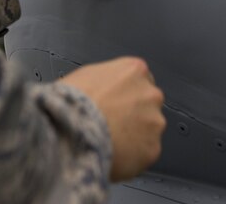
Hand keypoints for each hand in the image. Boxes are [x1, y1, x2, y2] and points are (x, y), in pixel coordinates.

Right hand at [60, 57, 165, 181]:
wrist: (71, 130)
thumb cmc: (71, 103)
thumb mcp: (86, 75)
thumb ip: (107, 79)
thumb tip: (104, 89)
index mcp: (135, 70)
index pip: (139, 81)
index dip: (125, 95)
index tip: (116, 105)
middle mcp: (150, 93)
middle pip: (148, 104)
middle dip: (133, 115)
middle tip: (112, 124)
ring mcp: (154, 121)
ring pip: (148, 130)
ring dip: (134, 136)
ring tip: (110, 141)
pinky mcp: (152, 148)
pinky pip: (144, 152)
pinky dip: (132, 156)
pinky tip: (113, 153)